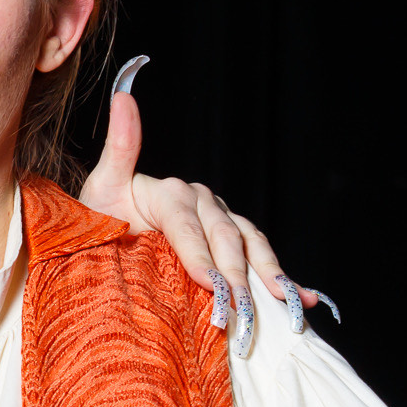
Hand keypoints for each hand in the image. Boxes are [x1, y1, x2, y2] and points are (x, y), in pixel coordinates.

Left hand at [78, 63, 331, 350]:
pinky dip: (284, 280)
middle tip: (240, 310)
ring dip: (269, 276)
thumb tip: (123, 96)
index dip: (199, 254)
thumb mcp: (101, 185)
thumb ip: (119, 147)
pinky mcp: (234, 244)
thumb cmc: (101, 216)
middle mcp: (203, 204)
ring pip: (251, 247)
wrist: (108, 239)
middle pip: (224, 239)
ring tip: (285, 302)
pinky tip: (305, 298)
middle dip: (234, 275)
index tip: (209, 284)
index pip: (188, 225)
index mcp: (173, 192)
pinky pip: (262, 261)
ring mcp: (222, 223)